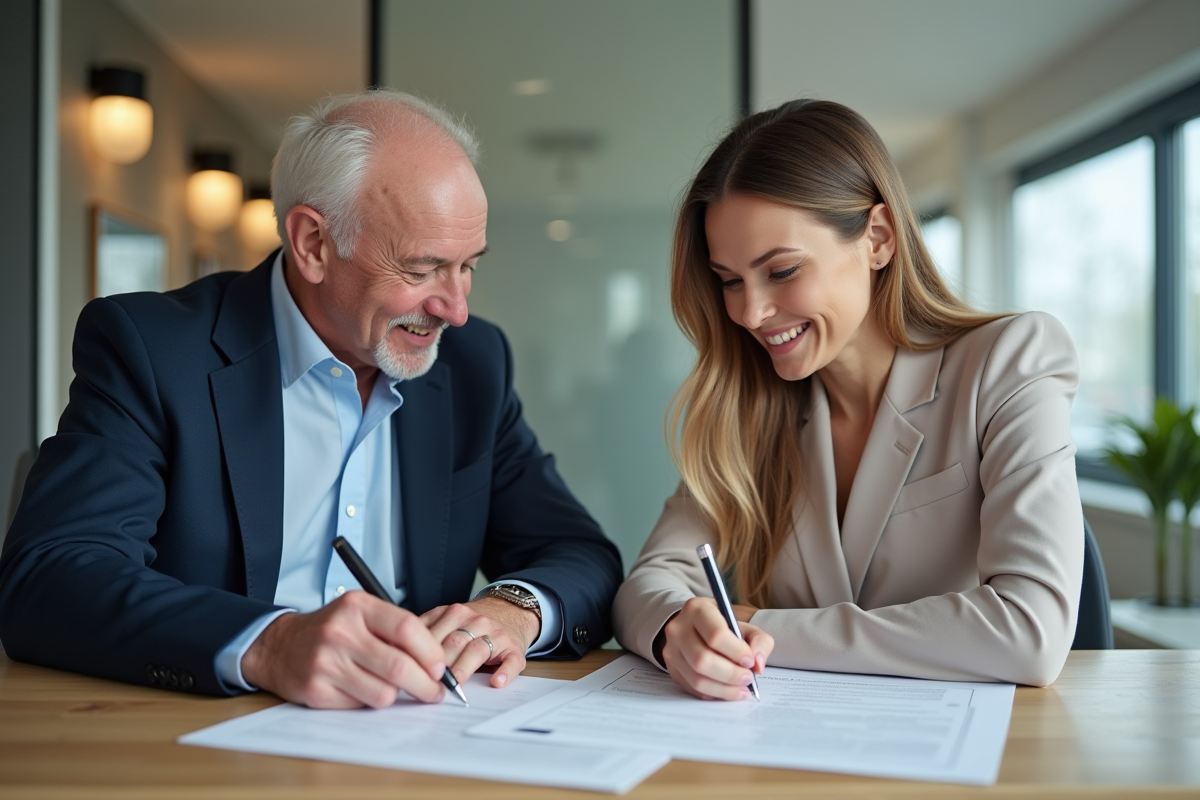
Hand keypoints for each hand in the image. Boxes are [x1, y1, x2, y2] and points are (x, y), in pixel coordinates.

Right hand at [241, 591, 446, 708]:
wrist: (280, 646)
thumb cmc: (332, 630)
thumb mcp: (361, 614)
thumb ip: (395, 631)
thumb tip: (435, 663)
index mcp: (357, 607)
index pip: (406, 628)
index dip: (430, 652)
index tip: (439, 667)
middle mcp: (340, 633)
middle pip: (399, 666)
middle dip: (425, 685)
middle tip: (434, 692)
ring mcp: (325, 663)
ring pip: (383, 692)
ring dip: (396, 695)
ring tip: (392, 687)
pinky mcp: (316, 690)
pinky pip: (360, 706)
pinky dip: (368, 702)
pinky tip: (361, 689)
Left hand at [420, 597, 539, 688]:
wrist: (509, 610)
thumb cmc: (473, 624)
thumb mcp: (448, 619)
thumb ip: (426, 632)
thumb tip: (395, 653)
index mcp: (453, 613)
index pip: (433, 634)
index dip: (420, 656)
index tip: (410, 674)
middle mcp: (474, 620)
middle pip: (453, 643)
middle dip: (440, 667)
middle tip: (429, 687)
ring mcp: (495, 634)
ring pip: (477, 650)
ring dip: (464, 670)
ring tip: (455, 688)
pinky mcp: (513, 648)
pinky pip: (510, 660)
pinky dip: (504, 672)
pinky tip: (496, 681)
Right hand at [659, 596, 773, 700]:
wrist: (697, 628)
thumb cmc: (724, 628)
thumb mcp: (746, 626)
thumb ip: (760, 642)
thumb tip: (758, 664)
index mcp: (697, 609)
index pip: (715, 635)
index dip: (736, 652)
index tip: (750, 660)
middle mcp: (678, 628)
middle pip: (703, 660)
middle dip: (731, 674)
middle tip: (748, 678)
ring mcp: (671, 650)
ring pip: (696, 678)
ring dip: (724, 688)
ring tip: (741, 688)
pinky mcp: (671, 668)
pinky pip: (692, 688)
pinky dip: (714, 693)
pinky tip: (728, 690)